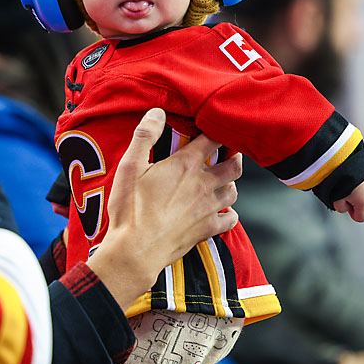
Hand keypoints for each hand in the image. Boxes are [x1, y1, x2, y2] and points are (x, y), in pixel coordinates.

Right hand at [87, 109, 241, 309]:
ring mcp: (208, 208)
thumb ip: (145, 136)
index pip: (212, 140)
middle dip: (233, 157)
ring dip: (231, 183)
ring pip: (234, 191)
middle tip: (228, 154)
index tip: (216, 128)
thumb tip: (158, 112)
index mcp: (185, 165)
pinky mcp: (207, 230)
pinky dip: (230, 214)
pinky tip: (223, 212)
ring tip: (223, 180)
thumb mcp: (130, 167)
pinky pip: (231, 220)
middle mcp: (203, 184)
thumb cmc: (130, 208)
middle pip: (233, 166)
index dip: (217, 131)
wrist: (135, 250)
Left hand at [333, 172, 363, 221]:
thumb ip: (341, 209)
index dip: (353, 215)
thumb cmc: (342, 181)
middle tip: (353, 200)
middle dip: (361, 210)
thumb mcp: (336, 198)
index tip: (349, 206)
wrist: (351, 164)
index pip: (361, 218)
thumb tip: (348, 210)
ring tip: (362, 200)